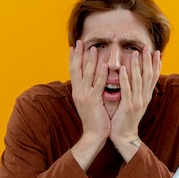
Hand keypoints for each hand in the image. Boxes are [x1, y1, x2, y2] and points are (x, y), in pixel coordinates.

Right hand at [69, 40, 109, 169]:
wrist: (93, 135)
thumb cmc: (94, 119)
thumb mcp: (88, 102)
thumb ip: (89, 90)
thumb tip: (90, 80)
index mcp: (77, 92)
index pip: (73, 71)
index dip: (73, 58)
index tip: (74, 46)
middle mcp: (79, 92)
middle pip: (76, 69)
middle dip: (77, 55)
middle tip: (79, 42)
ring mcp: (85, 96)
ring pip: (86, 75)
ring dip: (89, 60)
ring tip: (92, 48)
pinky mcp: (94, 101)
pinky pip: (98, 85)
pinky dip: (101, 74)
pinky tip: (104, 65)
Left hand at [110, 47, 161, 160]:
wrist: (125, 136)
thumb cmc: (126, 119)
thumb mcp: (135, 103)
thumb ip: (136, 91)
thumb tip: (137, 78)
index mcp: (146, 96)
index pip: (153, 76)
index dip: (156, 64)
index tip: (157, 52)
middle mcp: (144, 97)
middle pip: (148, 75)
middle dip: (148, 60)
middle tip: (147, 47)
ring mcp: (137, 102)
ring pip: (138, 80)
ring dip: (137, 65)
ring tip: (136, 53)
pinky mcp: (128, 106)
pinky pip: (127, 90)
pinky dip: (126, 79)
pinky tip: (124, 69)